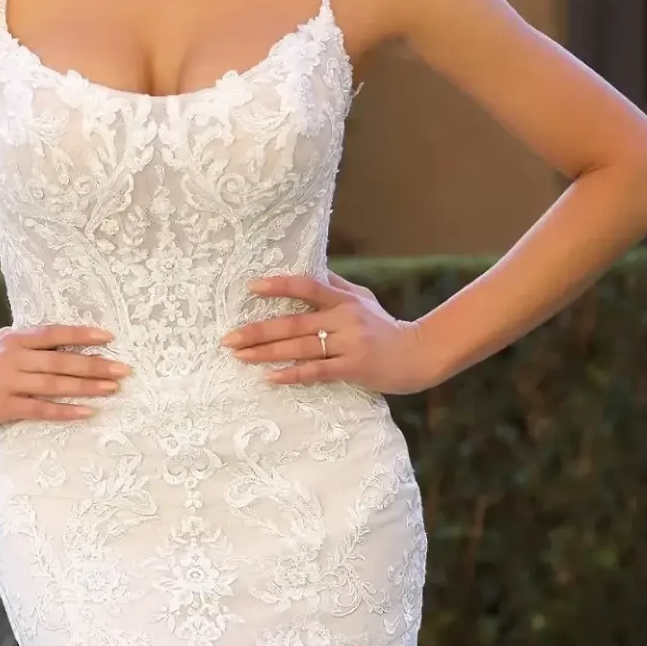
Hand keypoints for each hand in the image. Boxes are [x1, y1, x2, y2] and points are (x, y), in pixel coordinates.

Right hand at [0, 324, 130, 425]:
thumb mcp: (6, 346)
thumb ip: (34, 343)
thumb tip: (73, 341)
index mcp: (16, 339)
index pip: (54, 333)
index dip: (81, 335)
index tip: (109, 337)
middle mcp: (14, 358)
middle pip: (61, 361)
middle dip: (95, 365)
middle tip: (123, 369)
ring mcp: (10, 383)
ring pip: (55, 385)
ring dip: (87, 387)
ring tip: (113, 388)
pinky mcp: (6, 407)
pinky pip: (42, 409)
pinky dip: (66, 410)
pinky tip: (87, 411)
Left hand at [221, 273, 436, 394]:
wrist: (417, 355)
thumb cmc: (385, 327)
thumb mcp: (363, 299)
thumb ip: (336, 286)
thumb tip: (310, 268)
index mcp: (344, 300)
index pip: (308, 286)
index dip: (279, 286)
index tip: (251, 288)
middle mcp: (344, 319)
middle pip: (294, 323)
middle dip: (258, 331)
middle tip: (229, 338)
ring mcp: (348, 344)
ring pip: (300, 348)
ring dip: (266, 353)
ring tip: (240, 356)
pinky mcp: (353, 368)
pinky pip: (316, 371)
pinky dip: (292, 374)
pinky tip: (270, 378)